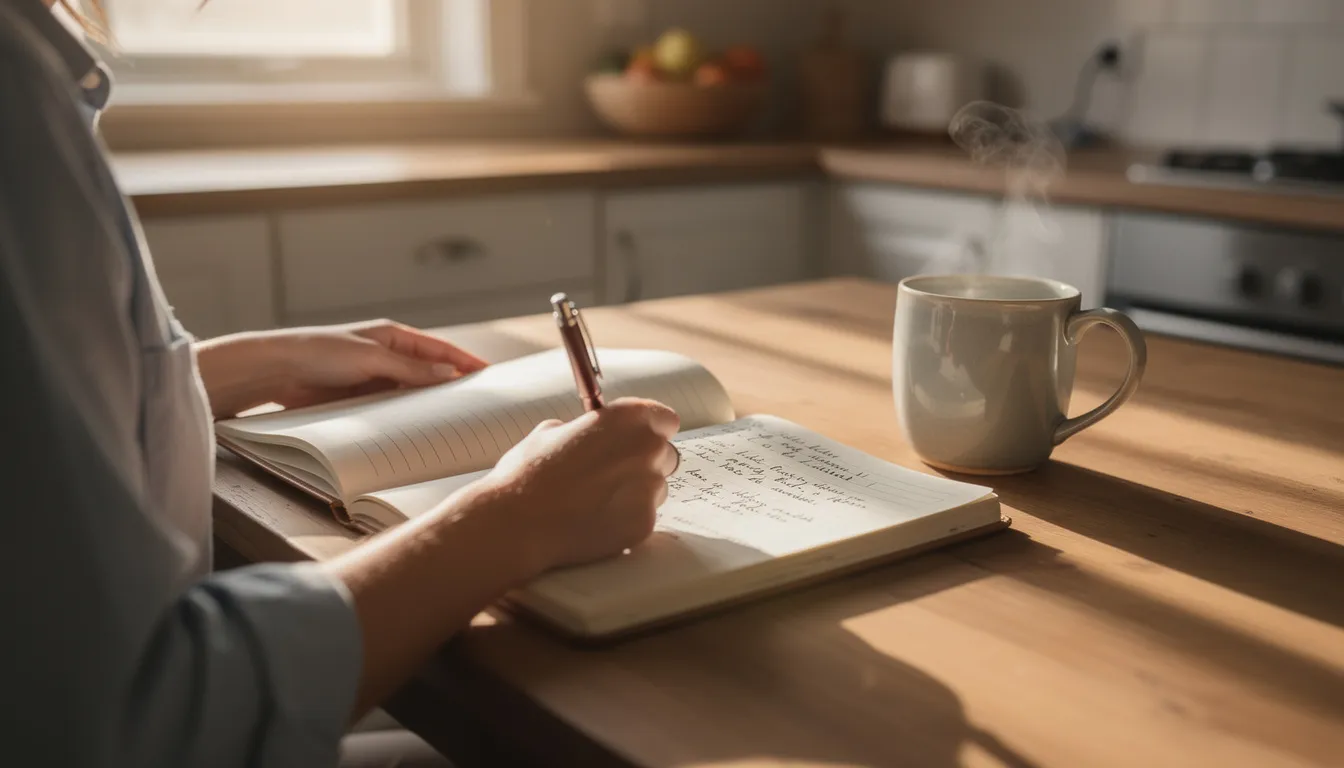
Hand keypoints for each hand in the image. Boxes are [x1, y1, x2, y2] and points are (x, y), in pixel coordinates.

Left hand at [196, 319, 488, 417]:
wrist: (276, 372)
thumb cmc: (319, 352)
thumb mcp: (369, 357)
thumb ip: (409, 368)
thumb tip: (447, 373)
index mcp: (393, 337)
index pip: (439, 350)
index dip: (465, 361)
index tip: (489, 374)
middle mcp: (388, 358)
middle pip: (429, 374)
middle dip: (453, 387)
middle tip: (479, 404)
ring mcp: (375, 380)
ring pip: (413, 395)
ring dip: (429, 406)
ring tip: (455, 421)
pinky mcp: (361, 401)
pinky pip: (392, 410)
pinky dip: (407, 418)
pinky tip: (419, 430)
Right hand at [323, 397, 678, 716]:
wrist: (497, 535)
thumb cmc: (505, 482)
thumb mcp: (532, 441)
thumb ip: (564, 434)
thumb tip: (570, 432)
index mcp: (619, 421)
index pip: (658, 416)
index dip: (641, 428)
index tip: (630, 437)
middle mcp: (640, 456)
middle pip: (661, 455)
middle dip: (636, 464)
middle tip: (599, 477)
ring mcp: (642, 498)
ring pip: (650, 493)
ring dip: (626, 498)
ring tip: (579, 511)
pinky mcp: (636, 536)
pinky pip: (637, 526)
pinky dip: (617, 528)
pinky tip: (581, 533)